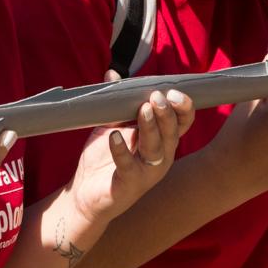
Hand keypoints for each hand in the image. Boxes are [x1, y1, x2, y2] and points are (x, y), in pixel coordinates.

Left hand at [67, 85, 196, 225]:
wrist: (84, 193)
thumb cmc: (103, 158)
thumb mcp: (111, 125)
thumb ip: (116, 102)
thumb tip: (112, 73)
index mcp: (161, 140)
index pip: (181, 122)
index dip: (182, 107)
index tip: (173, 91)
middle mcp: (161, 157)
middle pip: (171, 133)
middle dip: (166, 113)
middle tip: (156, 96)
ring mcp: (147, 173)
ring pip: (156, 148)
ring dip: (150, 127)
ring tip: (142, 109)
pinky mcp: (129, 185)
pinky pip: (128, 166)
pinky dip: (121, 151)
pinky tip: (114, 136)